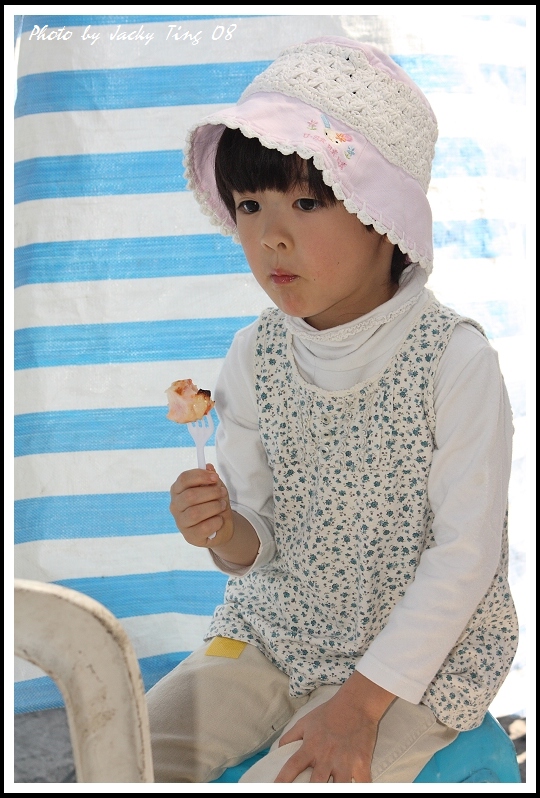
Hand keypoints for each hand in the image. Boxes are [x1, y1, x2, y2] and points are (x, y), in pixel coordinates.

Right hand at [170, 464, 233, 546]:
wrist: (221, 526)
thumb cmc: (214, 503)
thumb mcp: (215, 488)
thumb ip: (211, 478)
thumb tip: (208, 466)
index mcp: (178, 490)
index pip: (184, 479)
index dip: (201, 476)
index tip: (215, 477)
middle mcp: (175, 506)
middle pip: (190, 495)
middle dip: (211, 493)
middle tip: (222, 493)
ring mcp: (181, 523)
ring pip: (195, 513)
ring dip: (213, 507)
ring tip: (222, 505)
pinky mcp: (189, 537)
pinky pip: (202, 528)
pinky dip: (215, 522)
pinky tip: (219, 520)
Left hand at [274, 671, 394, 782]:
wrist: (356, 704)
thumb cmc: (329, 713)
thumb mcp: (305, 722)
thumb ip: (290, 737)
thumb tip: (278, 751)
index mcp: (311, 746)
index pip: (293, 766)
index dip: (283, 780)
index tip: (275, 788)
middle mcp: (326, 756)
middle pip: (316, 783)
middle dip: (312, 791)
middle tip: (308, 792)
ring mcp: (345, 761)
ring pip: (339, 787)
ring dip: (335, 790)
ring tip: (330, 791)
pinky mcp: (362, 763)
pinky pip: (362, 784)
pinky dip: (359, 788)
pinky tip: (356, 788)